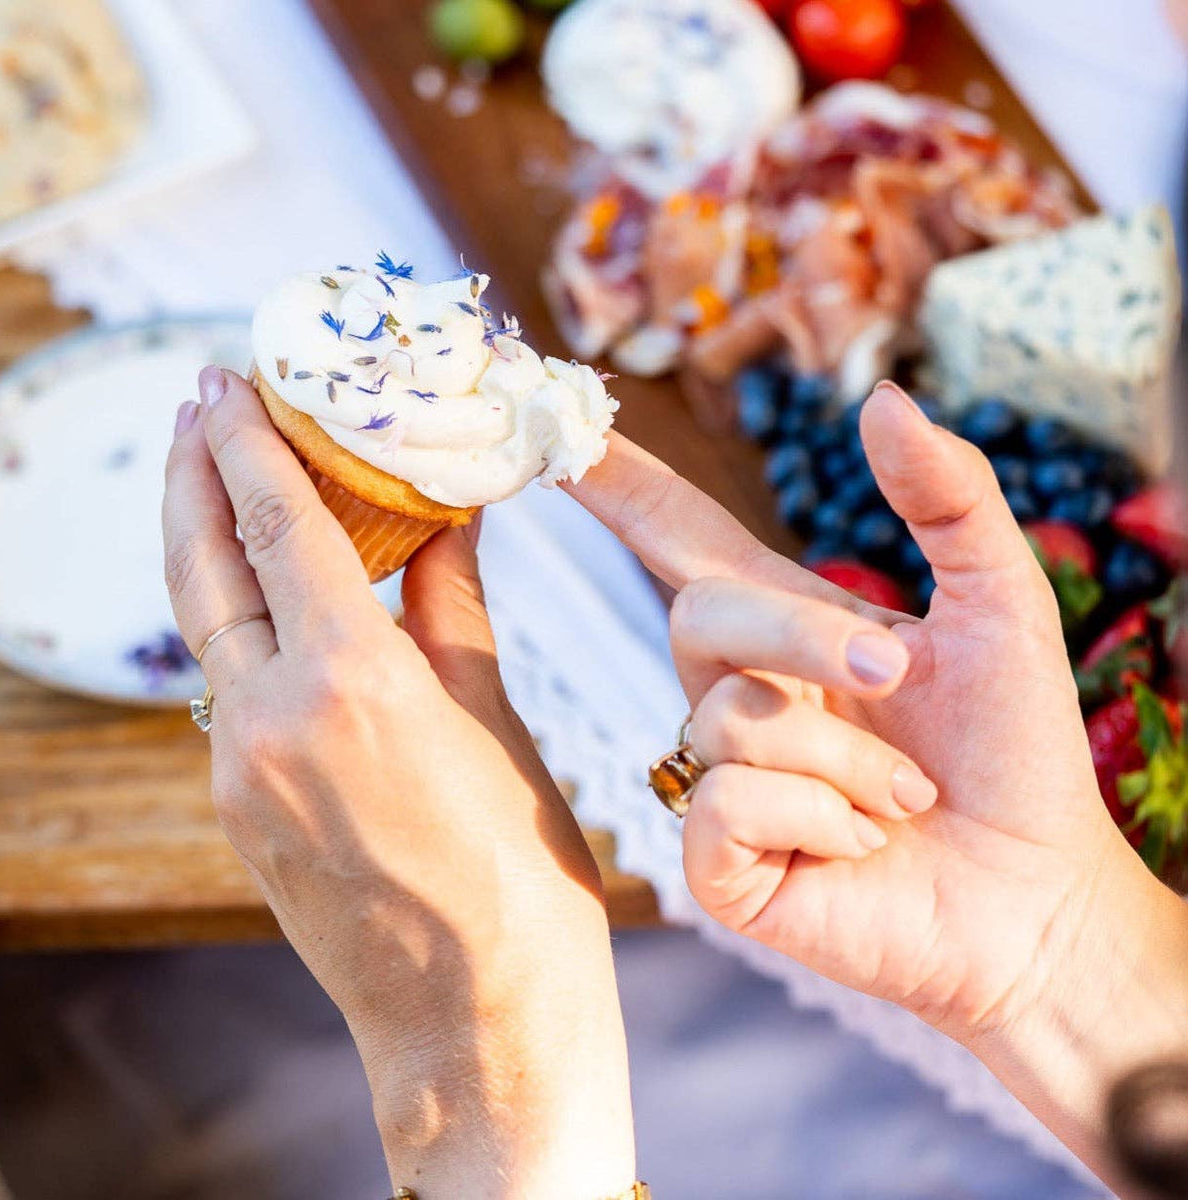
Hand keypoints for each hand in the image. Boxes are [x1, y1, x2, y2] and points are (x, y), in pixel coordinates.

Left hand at [163, 368, 634, 1199]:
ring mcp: (238, 771)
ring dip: (205, 544)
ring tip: (220, 480)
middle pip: (204, 565)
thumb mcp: (495, 719)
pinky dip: (238, 621)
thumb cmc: (516, 874)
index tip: (230, 382)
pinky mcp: (235, 807)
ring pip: (205, 626)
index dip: (251, 443)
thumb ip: (453, 605)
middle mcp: (271, 720)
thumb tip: (446, 519)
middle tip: (199, 403)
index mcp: (351, 683)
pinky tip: (267, 597)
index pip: (280, 528)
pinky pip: (226, 686)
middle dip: (193, 472)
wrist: (476, 1013)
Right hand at [569, 382, 1187, 1182]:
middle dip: (800, 637)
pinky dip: (822, 820)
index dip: (616, 484)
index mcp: (784, 628)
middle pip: (700, 614)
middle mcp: (736, 695)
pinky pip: (727, 806)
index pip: (678, 538)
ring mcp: (719, 778)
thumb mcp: (1000, 603)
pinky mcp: (718, 861)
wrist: (1037, 896)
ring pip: (730, 721)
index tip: (555, 435)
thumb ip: (948, 498)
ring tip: (905, 802)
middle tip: (894, 677)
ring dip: (848, 760)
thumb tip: (882, 397)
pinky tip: (859, 846)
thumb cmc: (1018, 751)